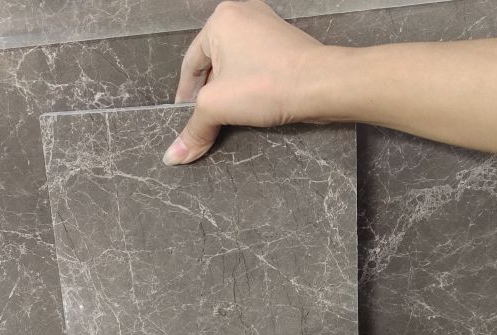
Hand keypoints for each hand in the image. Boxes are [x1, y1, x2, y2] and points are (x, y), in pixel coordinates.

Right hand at [164, 0, 339, 164]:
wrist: (323, 85)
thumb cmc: (268, 85)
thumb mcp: (218, 107)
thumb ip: (193, 130)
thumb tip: (173, 157)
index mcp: (220, 20)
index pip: (190, 65)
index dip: (185, 97)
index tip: (187, 120)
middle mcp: (242, 15)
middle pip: (213, 64)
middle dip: (209, 94)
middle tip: (208, 120)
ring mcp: (267, 26)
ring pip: (236, 65)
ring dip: (230, 91)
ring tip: (231, 115)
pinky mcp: (285, 42)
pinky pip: (257, 65)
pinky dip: (251, 85)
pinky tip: (253, 105)